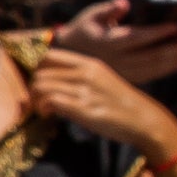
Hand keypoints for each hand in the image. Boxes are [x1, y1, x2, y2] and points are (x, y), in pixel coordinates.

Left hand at [27, 40, 176, 153]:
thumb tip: (47, 81)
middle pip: (39, 73)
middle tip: (38, 101)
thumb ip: (76, 77)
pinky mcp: (84, 108)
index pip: (49, 56)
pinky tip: (49, 115)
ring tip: (43, 109)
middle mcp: (85, 74)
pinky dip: (44, 108)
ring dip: (36, 100)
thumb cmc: (119, 102)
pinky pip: (51, 101)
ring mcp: (85, 91)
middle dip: (32, 88)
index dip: (36, 69)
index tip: (38, 83)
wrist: (143, 120)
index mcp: (89, 64)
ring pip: (41, 86)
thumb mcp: (100, 80)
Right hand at [50, 0, 176, 87]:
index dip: (159, 32)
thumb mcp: (90, 15)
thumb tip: (124, 2)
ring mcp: (123, 71)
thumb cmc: (83, 30)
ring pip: (155, 67)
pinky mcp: (127, 78)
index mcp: (108, 42)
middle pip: (152, 55)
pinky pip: (152, 75)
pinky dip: (169, 69)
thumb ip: (108, 9)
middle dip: (176, 47)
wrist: (66, 55)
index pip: (138, 37)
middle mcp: (117, 60)